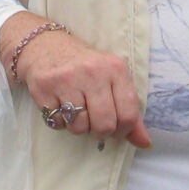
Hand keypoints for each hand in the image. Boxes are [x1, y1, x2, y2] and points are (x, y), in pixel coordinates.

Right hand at [0, 14, 150, 148]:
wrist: (45, 46)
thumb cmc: (85, 68)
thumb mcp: (113, 80)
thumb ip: (130, 112)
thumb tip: (144, 143)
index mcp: (116, 69)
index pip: (129, 115)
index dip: (123, 130)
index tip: (115, 127)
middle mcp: (92, 72)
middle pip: (104, 125)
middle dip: (99, 131)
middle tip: (94, 122)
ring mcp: (67, 79)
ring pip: (79, 127)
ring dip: (78, 126)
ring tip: (76, 111)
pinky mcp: (44, 88)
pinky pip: (57, 123)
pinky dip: (59, 121)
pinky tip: (60, 105)